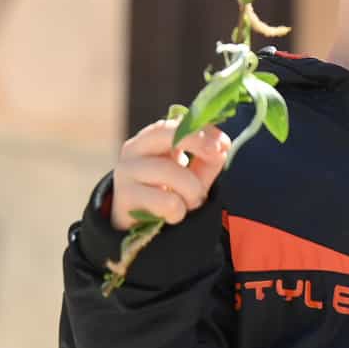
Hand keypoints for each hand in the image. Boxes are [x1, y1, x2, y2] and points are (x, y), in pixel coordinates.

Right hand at [109, 120, 230, 230]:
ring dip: (193, 192)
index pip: (177, 123)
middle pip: (165, 133)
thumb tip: (222, 147)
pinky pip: (167, 202)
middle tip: (217, 155)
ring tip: (190, 203)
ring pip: (172, 173)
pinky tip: (171, 216)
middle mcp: (134, 149)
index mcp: (152, 138)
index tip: (224, 144)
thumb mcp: (193, 173)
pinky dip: (178, 212)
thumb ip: (209, 158)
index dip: (203, 131)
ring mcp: (126, 171)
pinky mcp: (124, 197)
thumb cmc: (169, 193)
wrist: (138, 224)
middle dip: (196, 141)